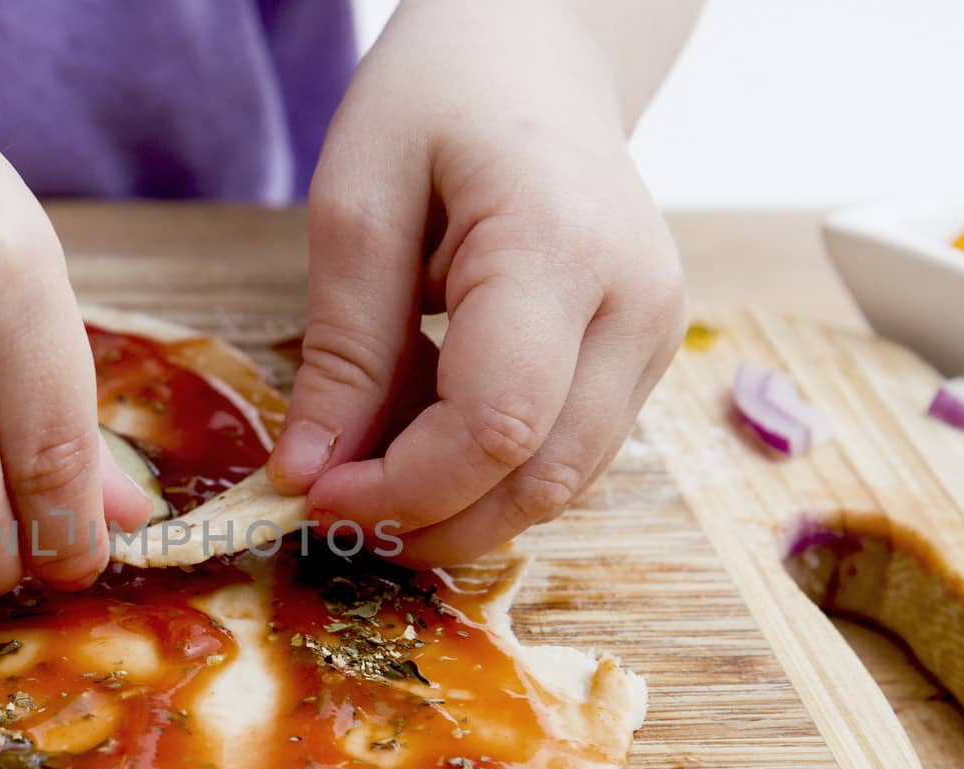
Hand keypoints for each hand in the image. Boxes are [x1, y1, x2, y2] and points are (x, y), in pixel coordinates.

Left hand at [267, 0, 686, 565]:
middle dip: (428, 523)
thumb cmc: (441, 96)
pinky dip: (487, 476)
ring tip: (367, 479)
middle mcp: (636, 305)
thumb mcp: (359, 200)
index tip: (312, 497)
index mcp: (559, 248)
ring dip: (458, 511)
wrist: (539, 50)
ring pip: (559, 484)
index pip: (495, 426)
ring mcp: (655, 336)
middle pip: (539, 480)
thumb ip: (343, 347)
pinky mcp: (643, 355)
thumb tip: (308, 474)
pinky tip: (419, 444)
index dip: (401, 489)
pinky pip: (565, 453)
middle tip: (330, 513)